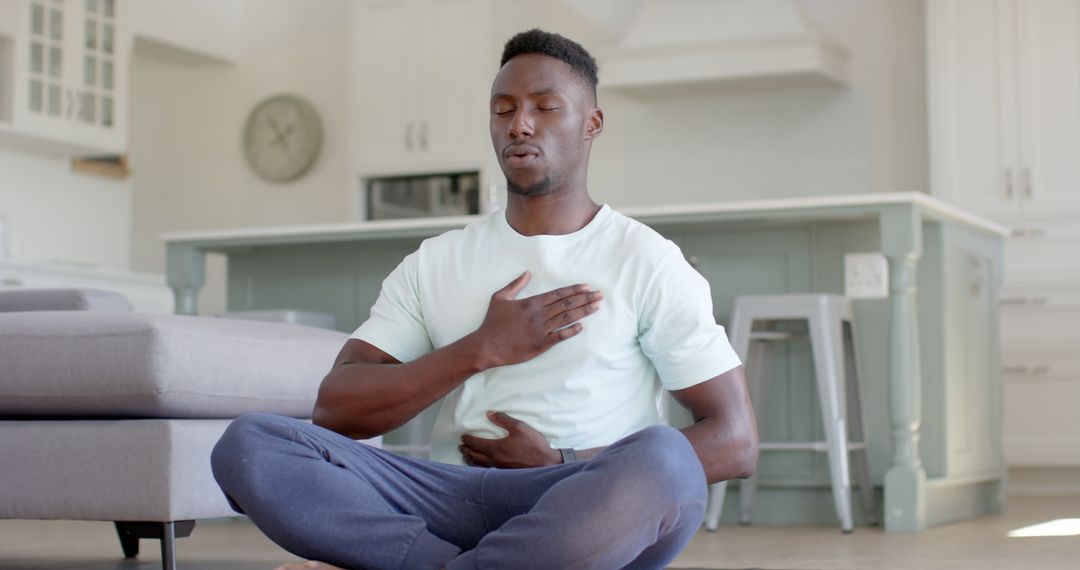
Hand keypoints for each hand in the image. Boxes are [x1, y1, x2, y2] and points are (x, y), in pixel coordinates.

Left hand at [459, 411, 560, 467]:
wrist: (545, 463)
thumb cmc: (533, 444)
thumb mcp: (519, 427)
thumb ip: (503, 419)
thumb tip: (489, 413)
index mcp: (496, 448)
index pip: (476, 443)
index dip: (468, 439)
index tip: (463, 436)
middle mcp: (494, 460)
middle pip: (474, 455)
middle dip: (466, 450)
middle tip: (461, 446)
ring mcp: (498, 469)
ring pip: (478, 465)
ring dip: (469, 460)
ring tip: (465, 456)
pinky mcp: (504, 474)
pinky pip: (485, 471)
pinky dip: (477, 467)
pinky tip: (479, 466)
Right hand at [472, 271, 602, 368]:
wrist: (486, 346)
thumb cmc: (492, 322)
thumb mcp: (500, 298)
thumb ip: (515, 285)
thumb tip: (527, 273)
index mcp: (531, 303)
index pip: (558, 294)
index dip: (574, 290)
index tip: (587, 287)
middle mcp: (539, 315)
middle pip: (567, 304)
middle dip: (585, 298)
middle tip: (600, 295)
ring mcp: (541, 330)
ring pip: (566, 318)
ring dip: (583, 312)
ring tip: (596, 307)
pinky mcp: (540, 344)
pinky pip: (559, 337)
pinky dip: (571, 331)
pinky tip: (581, 327)